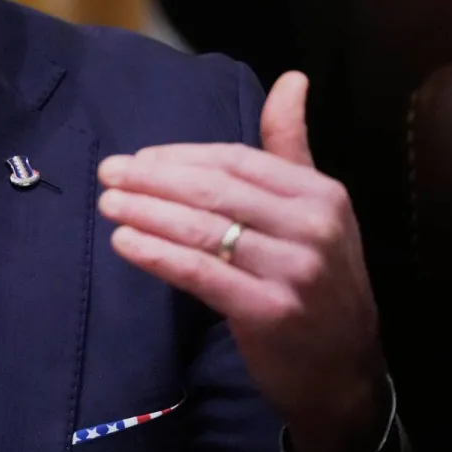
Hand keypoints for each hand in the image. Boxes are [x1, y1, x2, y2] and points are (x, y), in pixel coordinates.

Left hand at [97, 72, 386, 451]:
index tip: (137, 158)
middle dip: (154, 179)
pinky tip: (125, 242)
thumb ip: (291, 147)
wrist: (344, 373)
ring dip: (146, 212)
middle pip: (215, 190)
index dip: (181, 156)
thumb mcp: (317, 210)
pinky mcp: (269, 312)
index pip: (237, 160)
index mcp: (321, 194)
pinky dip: (158, 254)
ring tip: (108, 204)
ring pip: (204, 229)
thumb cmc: (318, 283)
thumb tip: (292, 78)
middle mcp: (312, 227)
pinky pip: (201, 273)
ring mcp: (294, 272)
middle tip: (108, 173)